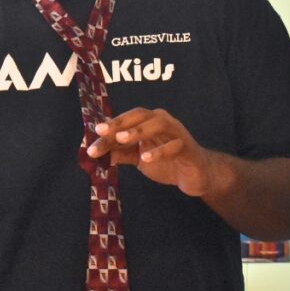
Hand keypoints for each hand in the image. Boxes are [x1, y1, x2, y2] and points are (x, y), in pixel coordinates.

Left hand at [86, 107, 214, 196]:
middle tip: (103, 132)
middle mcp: (163, 122)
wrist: (195, 175)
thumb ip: (120, 153)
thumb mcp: (138, 158)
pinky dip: (160, 151)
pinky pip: (175, 146)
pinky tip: (146, 158)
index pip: (127, 120)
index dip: (110, 126)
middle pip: (141, 115)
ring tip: (122, 139)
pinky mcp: (189, 148)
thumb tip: (97, 151)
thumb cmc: (166, 161)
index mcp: (149, 122)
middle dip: (120, 122)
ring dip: (139, 130)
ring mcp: (177, 134)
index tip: (93, 134)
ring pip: (159, 124)